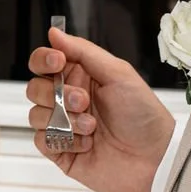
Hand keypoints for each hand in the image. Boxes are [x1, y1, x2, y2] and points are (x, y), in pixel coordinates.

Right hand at [26, 28, 176, 191]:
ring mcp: (64, 127)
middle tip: (83, 101)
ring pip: (36, 114)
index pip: (45, 62)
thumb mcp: (118, 74)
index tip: (57, 62)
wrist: (155, 158)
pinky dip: (64, 141)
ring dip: (63, 119)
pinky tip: (86, 144)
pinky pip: (42, 141)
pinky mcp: (62, 152)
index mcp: (81, 77)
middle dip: (56, 94)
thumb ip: (83, 51)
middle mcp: (69, 100)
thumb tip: (55, 32)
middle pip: (35, 88)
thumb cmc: (144, 115)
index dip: (44, 60)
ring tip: (91, 127)